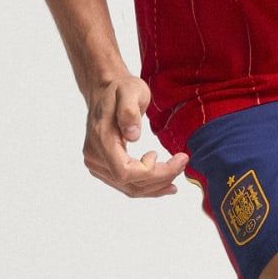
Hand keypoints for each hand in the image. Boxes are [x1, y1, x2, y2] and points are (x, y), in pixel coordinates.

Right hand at [82, 74, 187, 196]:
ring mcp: (96, 164)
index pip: (125, 172)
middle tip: (183, 163)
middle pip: (130, 184)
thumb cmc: (120, 90)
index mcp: (101, 139)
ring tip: (177, 175)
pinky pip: (126, 185)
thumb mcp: (130, 90)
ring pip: (129, 189)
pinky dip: (147, 186)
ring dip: (156, 186)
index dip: (153, 172)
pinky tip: (164, 184)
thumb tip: (133, 136)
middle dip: (161, 179)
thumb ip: (129, 111)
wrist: (105, 92)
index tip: (176, 158)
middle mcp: (94, 156)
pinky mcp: (103, 167)